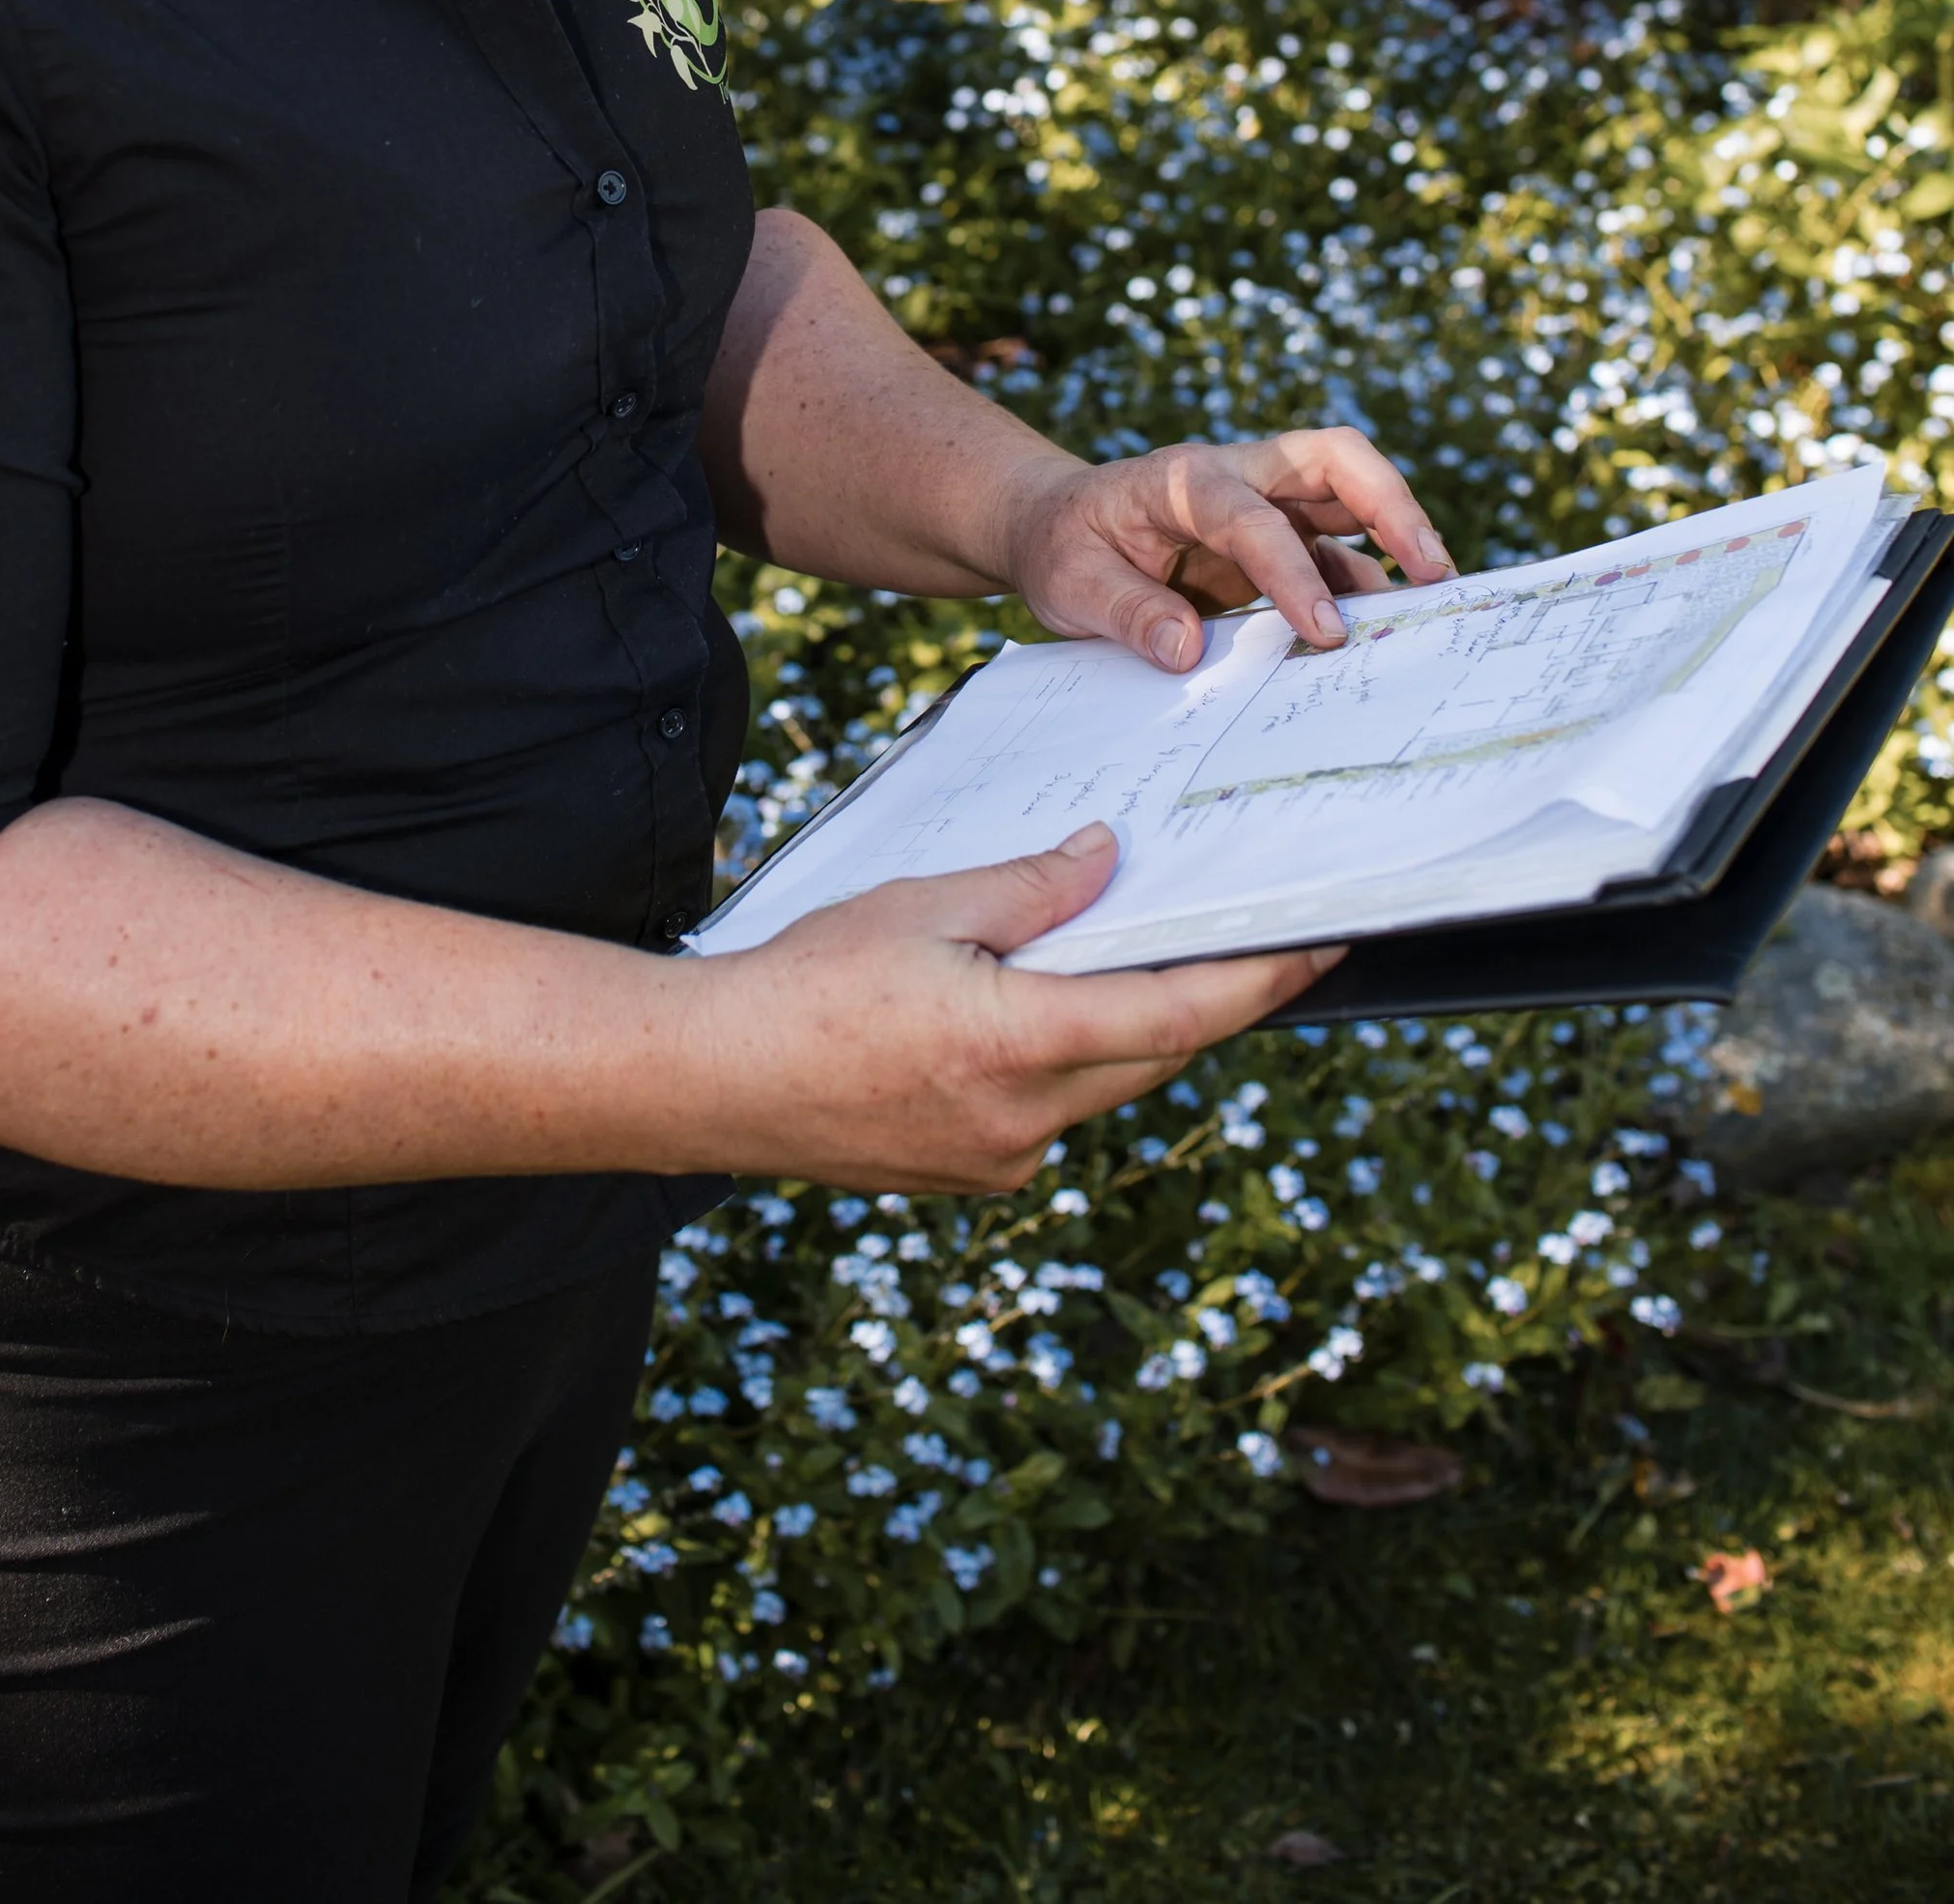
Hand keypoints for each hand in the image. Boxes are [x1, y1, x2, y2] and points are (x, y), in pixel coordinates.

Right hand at [683, 820, 1334, 1193]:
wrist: (710, 1079)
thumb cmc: (805, 981)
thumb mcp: (924, 906)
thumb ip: (1030, 887)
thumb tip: (1108, 858)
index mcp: (1019, 1043)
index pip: (1177, 1015)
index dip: (1260, 982)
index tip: (1322, 948)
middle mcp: (1025, 1120)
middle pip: (1151, 1055)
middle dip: (1206, 999)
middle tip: (1256, 940)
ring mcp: (998, 1160)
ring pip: (1102, 1085)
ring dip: (1126, 1028)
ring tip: (1133, 959)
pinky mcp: (970, 1175)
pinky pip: (1050, 1111)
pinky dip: (1064, 1060)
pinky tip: (1033, 1011)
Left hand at [996, 425, 1453, 672]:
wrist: (1056, 523)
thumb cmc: (1064, 546)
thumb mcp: (1069, 585)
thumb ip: (1126, 612)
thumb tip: (1187, 649)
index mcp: (1184, 481)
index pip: (1253, 519)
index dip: (1293, 574)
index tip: (1325, 632)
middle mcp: (1236, 477)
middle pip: (1334, 459)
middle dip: (1391, 505)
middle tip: (1434, 569)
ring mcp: (1263, 503)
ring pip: (1350, 494)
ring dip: (1397, 542)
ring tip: (1434, 608)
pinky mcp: (1276, 536)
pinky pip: (1336, 550)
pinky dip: (1367, 583)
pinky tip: (1383, 628)